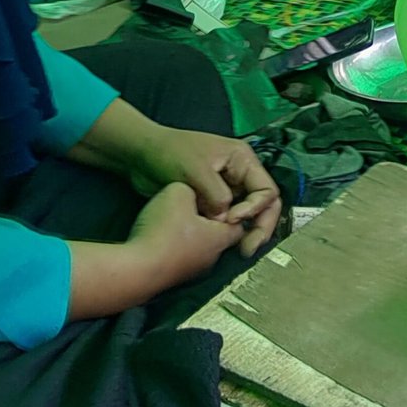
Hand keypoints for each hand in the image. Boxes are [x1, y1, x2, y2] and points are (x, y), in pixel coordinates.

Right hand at [128, 183, 244, 286]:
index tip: (212, 197)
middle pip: (216, 234)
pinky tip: (158, 236)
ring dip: (188, 233)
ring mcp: (192, 272)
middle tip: (190, 205)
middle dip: (206, 219)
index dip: (228, 207)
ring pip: (197, 247)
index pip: (238, 222)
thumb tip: (191, 194)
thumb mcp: (178, 192)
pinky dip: (173, 246)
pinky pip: (179, 257)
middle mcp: (211, 259)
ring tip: (170, 219)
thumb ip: (192, 188)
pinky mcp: (173, 279)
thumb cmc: (163, 231)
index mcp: (220, 238)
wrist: (137, 270)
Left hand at [132, 127, 280, 255]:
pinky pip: (228, 220)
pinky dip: (228, 233)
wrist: (141, 155)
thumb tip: (227, 221)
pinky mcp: (212, 202)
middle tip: (248, 249)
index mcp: (242, 160)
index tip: (232, 220)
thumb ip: (216, 196)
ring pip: (247, 216)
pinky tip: (222, 245)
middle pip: (263, 205)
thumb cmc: (169, 154)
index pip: (266, 190)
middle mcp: (239, 175)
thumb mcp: (196, 171)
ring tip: (239, 251)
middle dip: (259, 227)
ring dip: (244, 233)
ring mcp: (226, 189)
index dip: (255, 208)